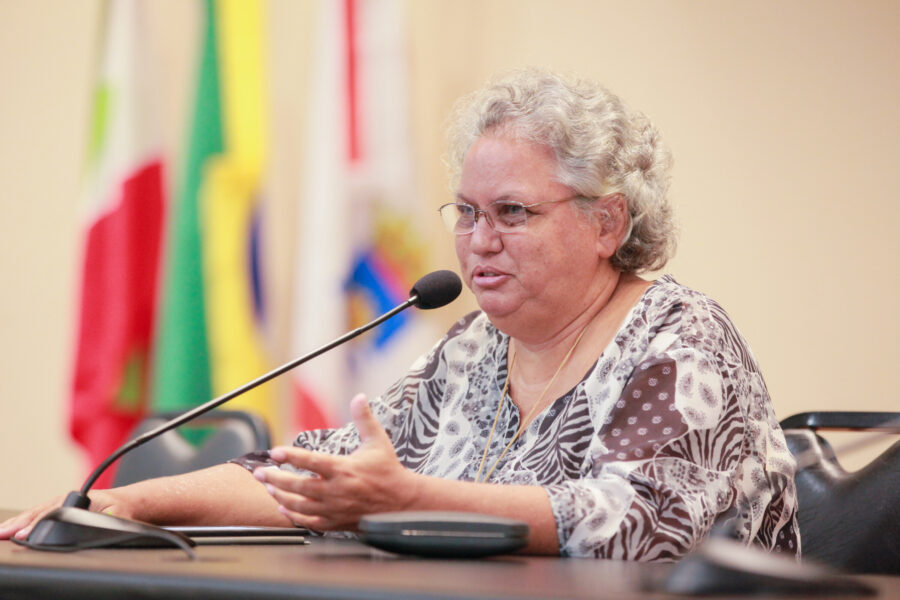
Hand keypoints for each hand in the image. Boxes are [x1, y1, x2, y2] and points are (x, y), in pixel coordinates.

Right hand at [0, 489, 132, 540]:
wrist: (126, 502)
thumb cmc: (122, 508)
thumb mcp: (120, 514)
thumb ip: (111, 519)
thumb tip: (104, 523)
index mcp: (80, 499)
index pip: (54, 513)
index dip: (39, 525)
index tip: (25, 535)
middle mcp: (67, 500)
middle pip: (40, 512)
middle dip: (20, 524)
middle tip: (4, 533)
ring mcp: (61, 503)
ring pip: (36, 512)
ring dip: (18, 522)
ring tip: (2, 531)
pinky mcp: (58, 509)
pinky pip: (37, 514)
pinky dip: (23, 521)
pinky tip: (12, 528)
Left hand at [254, 394, 418, 530]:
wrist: (402, 503)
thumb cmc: (388, 471)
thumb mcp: (378, 441)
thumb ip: (365, 419)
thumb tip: (359, 397)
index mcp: (344, 469)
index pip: (312, 461)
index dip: (292, 456)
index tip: (275, 452)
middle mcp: (336, 491)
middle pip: (298, 486)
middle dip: (275, 479)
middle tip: (260, 473)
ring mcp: (335, 509)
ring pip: (300, 505)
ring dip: (281, 496)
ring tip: (268, 488)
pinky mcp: (336, 522)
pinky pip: (309, 522)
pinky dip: (293, 516)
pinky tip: (283, 508)